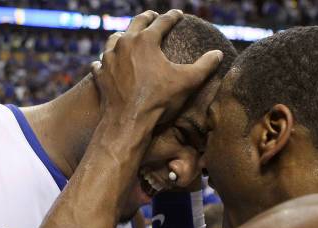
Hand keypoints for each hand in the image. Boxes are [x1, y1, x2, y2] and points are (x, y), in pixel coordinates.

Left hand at [92, 10, 222, 123]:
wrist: (128, 122)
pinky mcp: (99, 75)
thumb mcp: (187, 82)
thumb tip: (218, 54)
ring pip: (114, 39)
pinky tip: (107, 63)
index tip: (179, 14)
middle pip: (136, 24)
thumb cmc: (159, 101)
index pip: (163, 22)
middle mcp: (124, 44)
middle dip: (147, 19)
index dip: (173, 17)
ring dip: (123, 36)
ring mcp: (109, 59)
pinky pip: (100, 62)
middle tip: (153, 16)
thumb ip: (205, 66)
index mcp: (146, 40)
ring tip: (128, 37)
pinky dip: (105, 61)